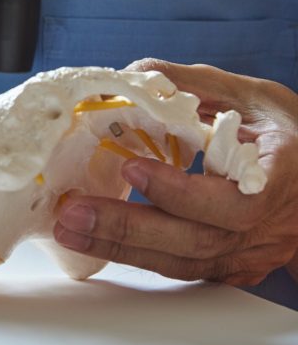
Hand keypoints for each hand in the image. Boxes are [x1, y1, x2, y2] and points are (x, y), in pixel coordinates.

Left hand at [53, 59, 297, 285]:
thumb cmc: (285, 131)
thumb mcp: (249, 96)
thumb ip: (191, 85)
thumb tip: (129, 76)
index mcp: (281, 176)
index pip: (235, 200)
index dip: (181, 192)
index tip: (133, 169)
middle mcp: (268, 226)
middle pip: (197, 240)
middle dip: (128, 227)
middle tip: (74, 211)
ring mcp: (249, 253)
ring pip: (182, 261)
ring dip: (119, 247)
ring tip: (68, 228)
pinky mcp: (229, 267)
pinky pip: (179, 268)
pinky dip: (134, 256)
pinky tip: (94, 242)